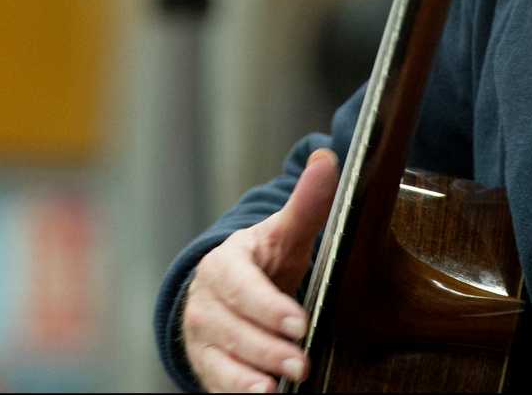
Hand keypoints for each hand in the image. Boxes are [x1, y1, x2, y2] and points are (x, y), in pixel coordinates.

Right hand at [183, 148, 340, 391]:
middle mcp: (207, 301)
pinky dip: (237, 392)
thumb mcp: (284, 235)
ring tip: (281, 386)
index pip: (241, 285)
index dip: (267, 305)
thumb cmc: (263, 263)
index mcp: (225, 264)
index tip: (299, 323)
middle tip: (300, 362)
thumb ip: (306, 205)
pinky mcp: (206, 365)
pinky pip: (217, 383)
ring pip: (222, 357)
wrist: (228, 294)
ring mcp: (203, 336)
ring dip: (251, 375)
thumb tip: (328, 159)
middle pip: (232, 326)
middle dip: (265, 346)